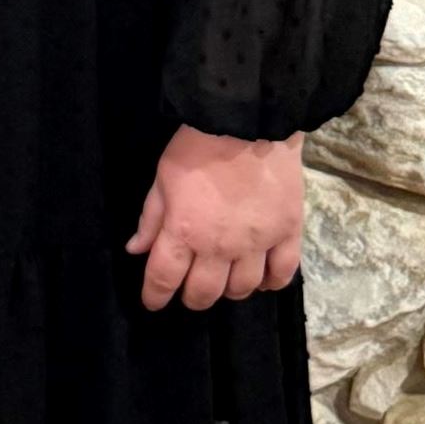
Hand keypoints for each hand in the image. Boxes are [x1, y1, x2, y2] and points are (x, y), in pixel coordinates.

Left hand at [127, 126, 303, 312]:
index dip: (155, 296)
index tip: (153, 302)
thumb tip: (136, 250)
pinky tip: (261, 280)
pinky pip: (283, 273)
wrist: (247, 121)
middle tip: (188, 290)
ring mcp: (257, 243)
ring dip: (229, 291)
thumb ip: (151, 218)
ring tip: (223, 281)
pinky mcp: (288, 232)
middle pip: (204, 292)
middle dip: (192, 298)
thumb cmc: (197, 145)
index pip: (164, 278)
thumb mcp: (162, 177)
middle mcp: (220, 246)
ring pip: (242, 288)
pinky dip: (271, 283)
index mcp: (183, 231)